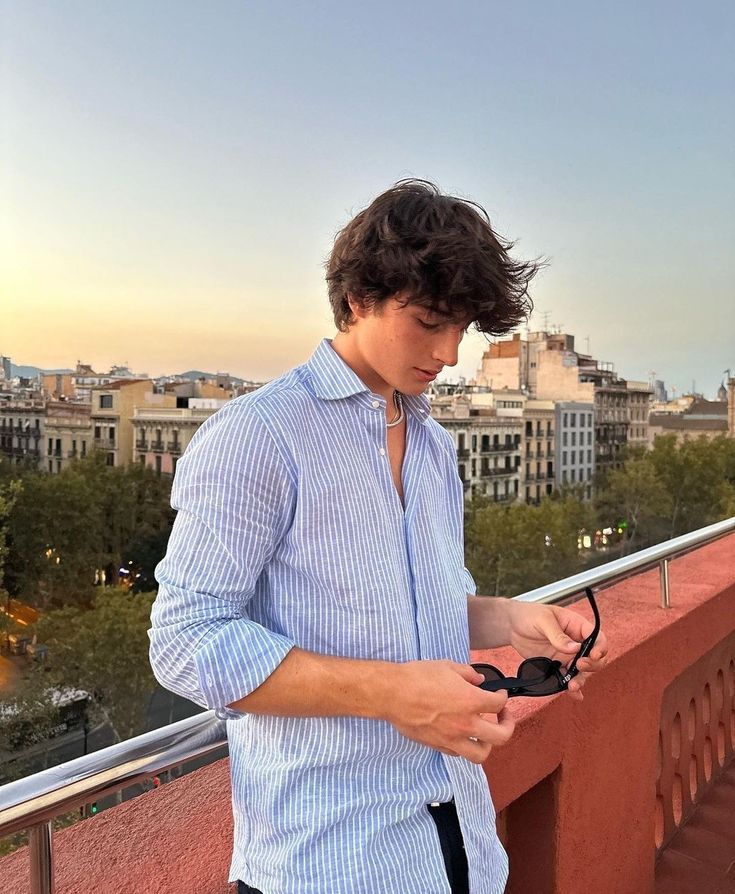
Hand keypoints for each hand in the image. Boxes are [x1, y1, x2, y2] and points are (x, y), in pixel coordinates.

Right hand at [382, 660, 514, 763]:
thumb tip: (479, 680)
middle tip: (503, 717)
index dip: (503, 697)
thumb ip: (468, 674)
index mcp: (471, 701)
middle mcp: (466, 724)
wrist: (393, 694)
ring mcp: (452, 738)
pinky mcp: (438, 746)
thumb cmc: (419, 677)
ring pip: (481, 754)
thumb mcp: (447, 666)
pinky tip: (463, 735)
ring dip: (488, 744)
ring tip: (486, 734)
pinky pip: (459, 753)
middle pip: (501, 736)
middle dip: (508, 725)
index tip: (499, 694)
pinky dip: (466, 746)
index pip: (498, 704)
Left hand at [505, 600, 608, 701]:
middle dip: (591, 665)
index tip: (593, 655)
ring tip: (572, 686)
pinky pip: (567, 678)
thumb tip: (574, 648)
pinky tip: (574, 695)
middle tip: (579, 667)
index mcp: (576, 626)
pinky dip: (571, 688)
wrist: (511, 626)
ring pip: (582, 671)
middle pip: (594, 658)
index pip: (597, 637)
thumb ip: (558, 635)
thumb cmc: (529, 615)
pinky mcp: (557, 666)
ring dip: (580, 679)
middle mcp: (575, 642)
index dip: (599, 647)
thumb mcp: (543, 620)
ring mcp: (567, 656)